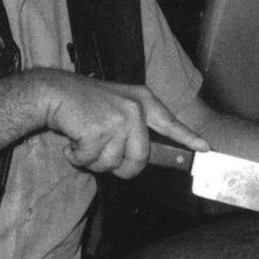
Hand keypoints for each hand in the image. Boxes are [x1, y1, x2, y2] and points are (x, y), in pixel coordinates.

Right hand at [36, 70, 207, 178]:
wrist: (53, 92)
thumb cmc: (83, 103)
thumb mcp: (116, 106)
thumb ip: (133, 127)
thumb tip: (142, 158)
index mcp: (142, 101)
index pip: (170, 123)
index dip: (188, 138)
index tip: (205, 148)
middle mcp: (135, 109)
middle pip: (139, 160)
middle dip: (120, 167)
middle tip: (101, 156)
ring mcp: (118, 119)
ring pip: (113, 164)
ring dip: (93, 160)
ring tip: (84, 140)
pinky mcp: (99, 130)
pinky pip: (92, 161)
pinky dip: (77, 157)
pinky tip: (73, 140)